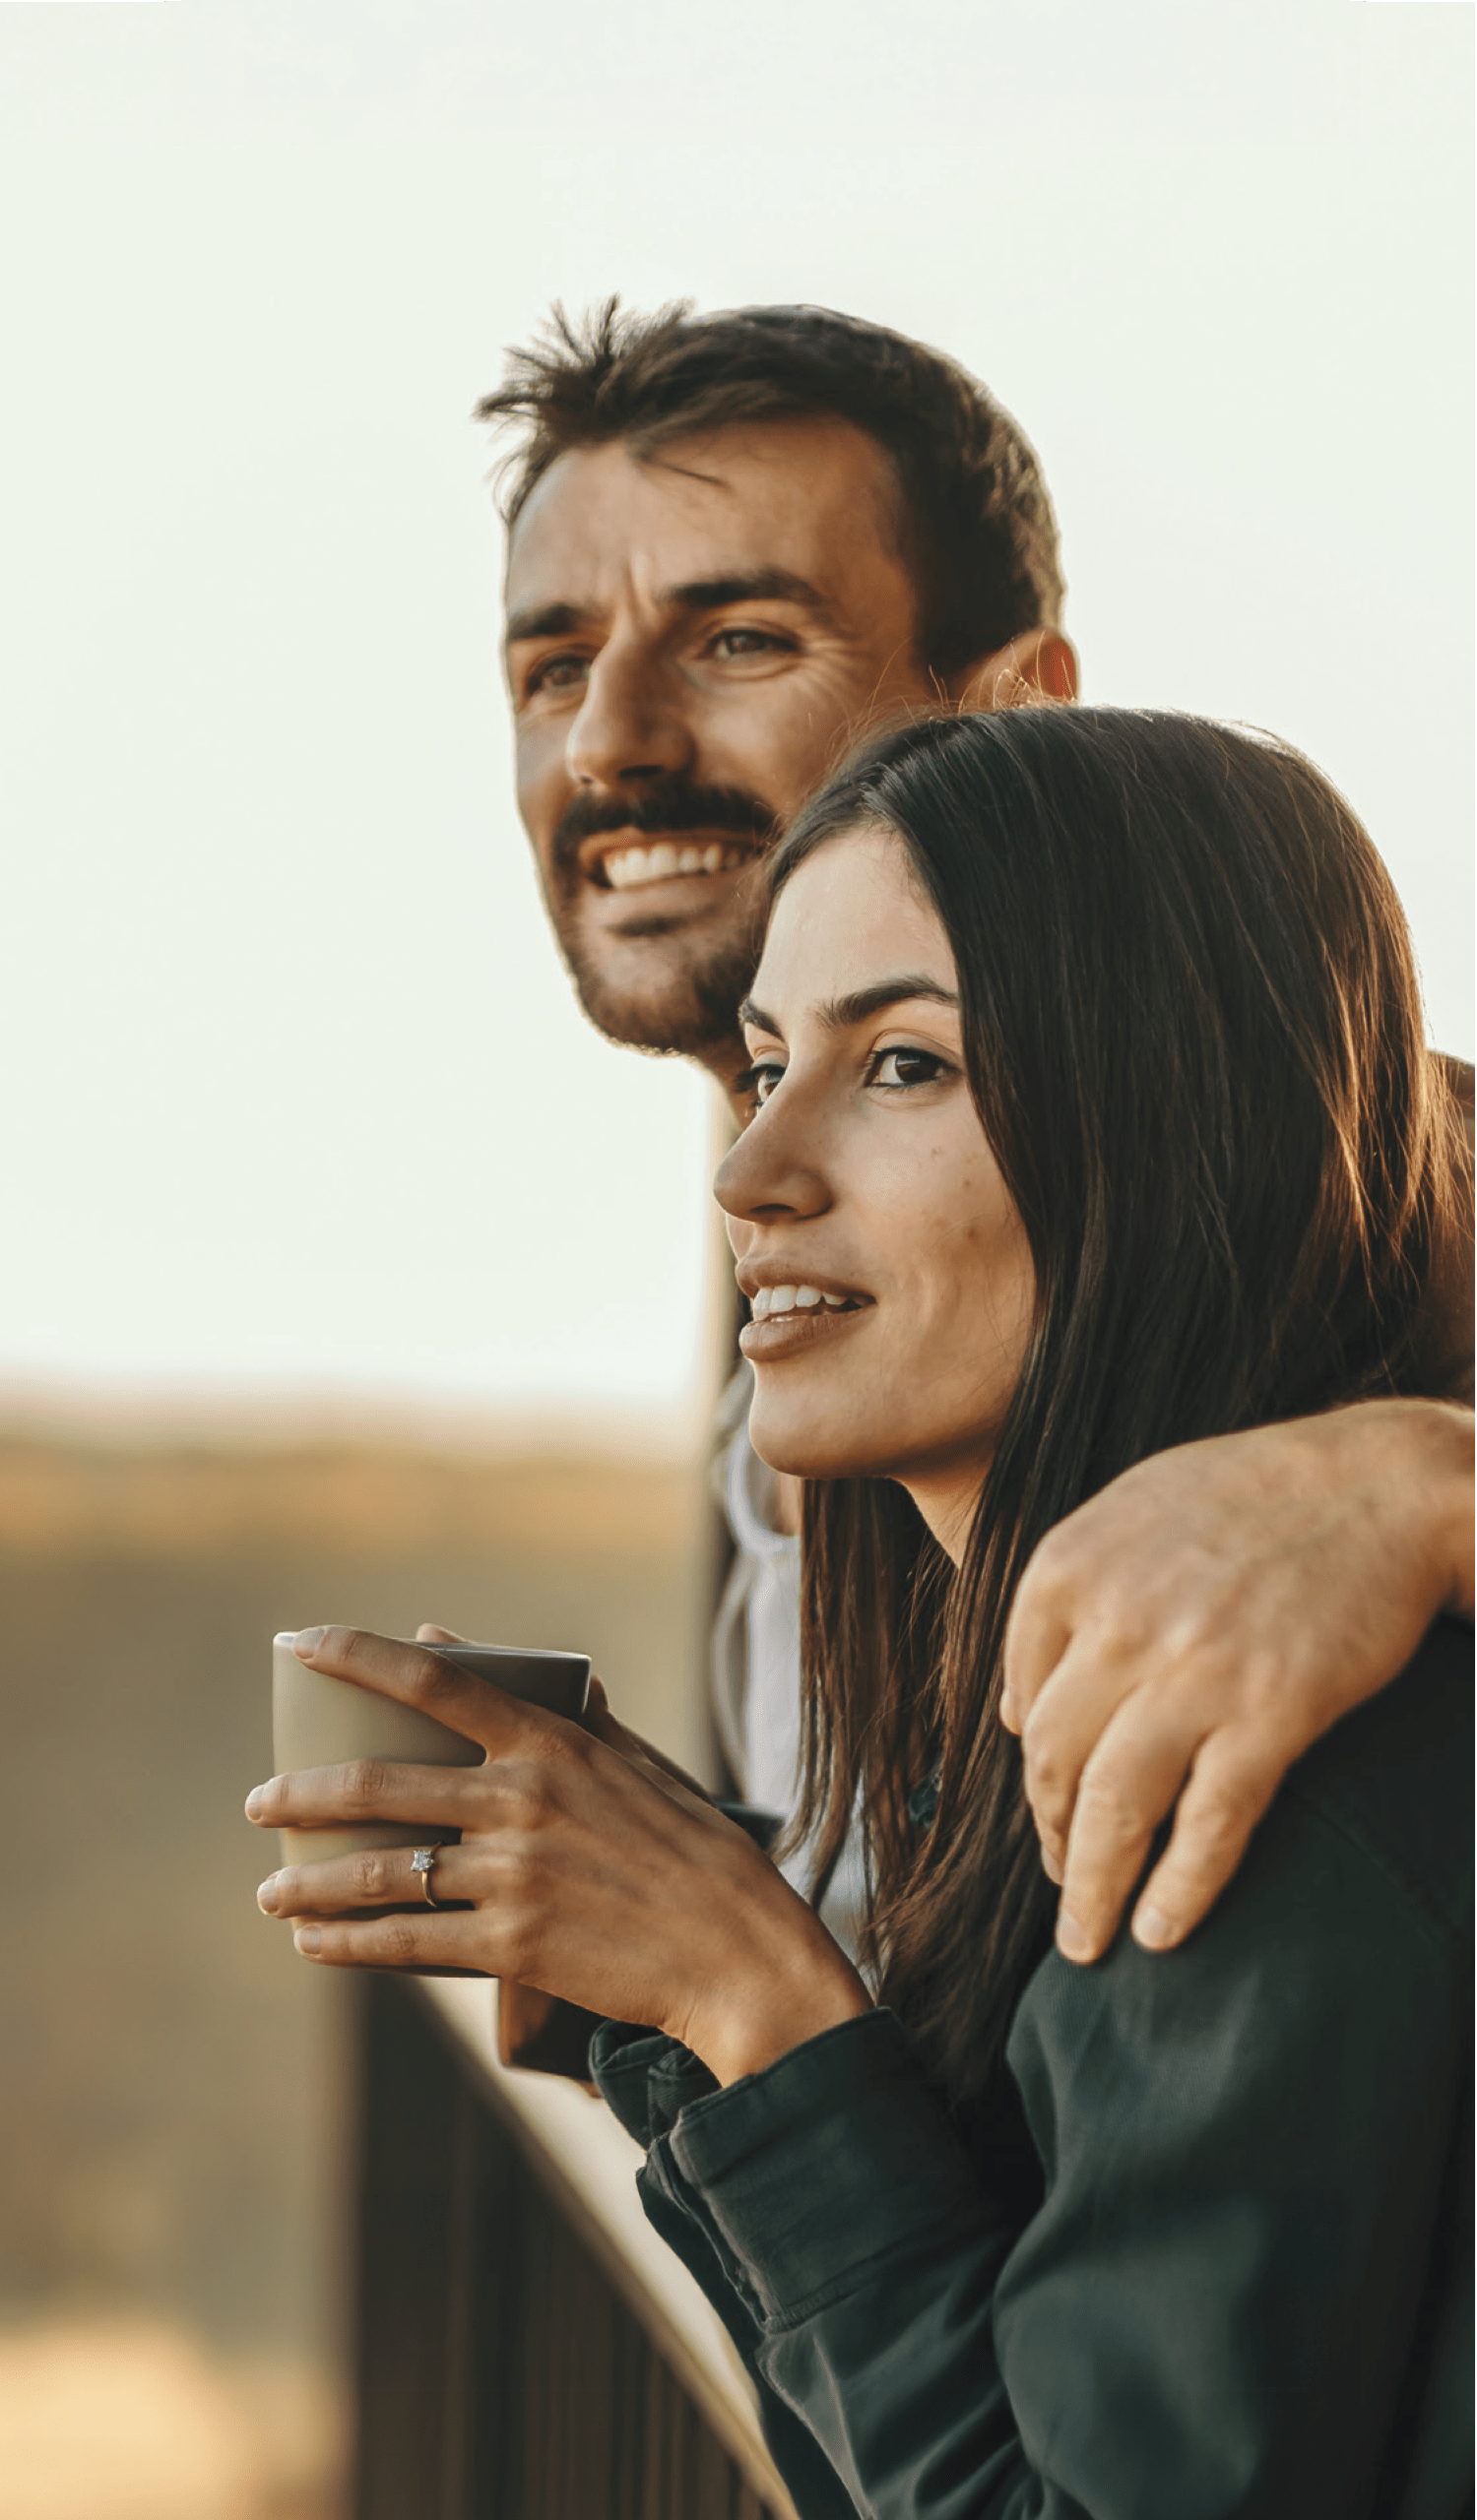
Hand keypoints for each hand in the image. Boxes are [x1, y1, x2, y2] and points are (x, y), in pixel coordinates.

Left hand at [248, 1626, 866, 2084]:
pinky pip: (407, 1944)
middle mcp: (523, 1802)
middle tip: (259, 1804)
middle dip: (299, 1795)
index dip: (357, 1654)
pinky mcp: (514, 1948)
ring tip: (271, 1891)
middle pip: (377, 1785)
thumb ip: (560, 1707)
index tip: (298, 1643)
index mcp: (552, 1744)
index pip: (434, 1680)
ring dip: (309, 1882)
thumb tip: (472, 1648)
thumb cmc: (696, 1853)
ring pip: (379, 1872)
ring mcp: (515, 1877)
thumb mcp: (638, 1762)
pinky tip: (313, 1944)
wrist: (741, 1956)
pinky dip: (348, 1944)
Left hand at [1002, 1400, 1475, 1964]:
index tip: (1050, 1810)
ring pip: (1112, 1808)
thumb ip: (1061, 1597)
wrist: (1379, 1482)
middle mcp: (1116, 1622)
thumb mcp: (1129, 1511)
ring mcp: (1193, 1671)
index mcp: (1068, 1567)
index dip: (1029, 1770)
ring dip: (1091, 1889)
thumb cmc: (1253, 1493)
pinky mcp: (1272, 1711)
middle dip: (1050, 1840)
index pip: (1017, 1699)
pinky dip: (1180, 1889)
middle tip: (1062, 1885)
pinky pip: (1208, 1824)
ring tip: (1088, 1940)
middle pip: (1050, 1762)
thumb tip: (1010, 1708)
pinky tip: (1163, 1930)